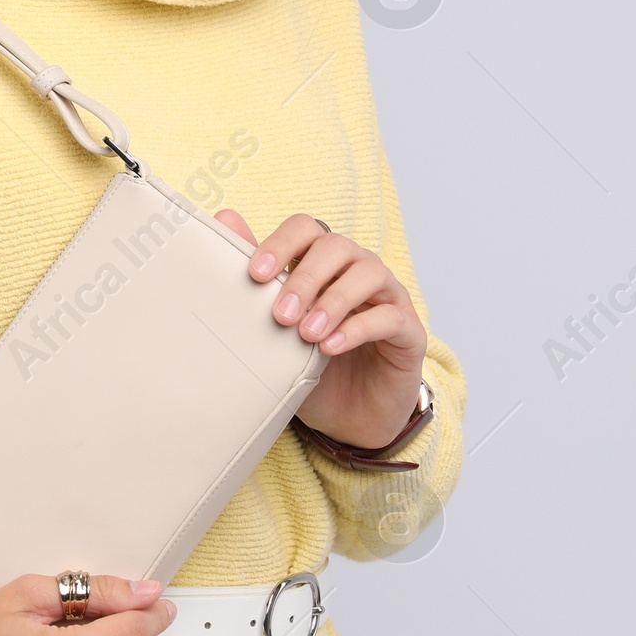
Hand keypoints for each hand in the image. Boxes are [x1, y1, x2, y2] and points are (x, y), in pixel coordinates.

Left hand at [218, 209, 426, 452]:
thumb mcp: (277, 330)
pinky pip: (389, 317)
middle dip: (305, 277)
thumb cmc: (313, 366)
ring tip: (306, 333)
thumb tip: (226, 218)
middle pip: (336, 246)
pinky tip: (330, 347)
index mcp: (324, 264)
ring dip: (333, 300)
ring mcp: (388, 298)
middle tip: (281, 315)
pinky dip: (357, 329)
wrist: (351, 417)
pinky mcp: (409, 331)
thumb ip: (258, 279)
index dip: (282, 243)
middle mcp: (358, 272)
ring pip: (368, 273)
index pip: (307, 230)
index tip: (256, 274)